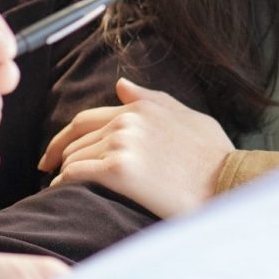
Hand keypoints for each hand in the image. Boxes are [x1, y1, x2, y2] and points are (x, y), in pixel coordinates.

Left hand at [39, 78, 232, 217]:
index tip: (53, 154)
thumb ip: (153, 100)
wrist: (229, 184)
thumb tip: (121, 86)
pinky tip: (61, 192)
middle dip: (62, 157)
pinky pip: (76, 174)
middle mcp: (127, 121)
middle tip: (49, 172)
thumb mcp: (189, 117)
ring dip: (63, 173)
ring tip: (60, 188)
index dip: (65, 137)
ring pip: (74, 157)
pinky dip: (63, 183)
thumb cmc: (215, 157)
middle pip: (76, 139)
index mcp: (140, 108)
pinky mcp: (118, 170)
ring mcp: (121, 143)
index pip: (86, 119)